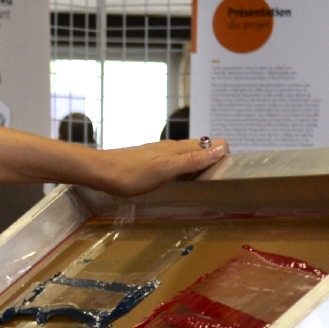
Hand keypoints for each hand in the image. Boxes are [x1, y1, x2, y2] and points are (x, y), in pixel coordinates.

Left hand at [92, 138, 228, 195]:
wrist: (101, 172)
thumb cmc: (132, 173)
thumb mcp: (165, 169)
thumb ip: (192, 160)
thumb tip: (222, 149)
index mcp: (179, 148)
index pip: (213, 143)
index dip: (224, 155)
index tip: (227, 174)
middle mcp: (173, 148)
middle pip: (204, 149)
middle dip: (217, 160)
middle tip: (221, 182)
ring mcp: (162, 154)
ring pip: (191, 156)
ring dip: (203, 166)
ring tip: (207, 184)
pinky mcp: (153, 162)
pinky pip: (178, 164)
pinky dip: (187, 171)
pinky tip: (183, 183)